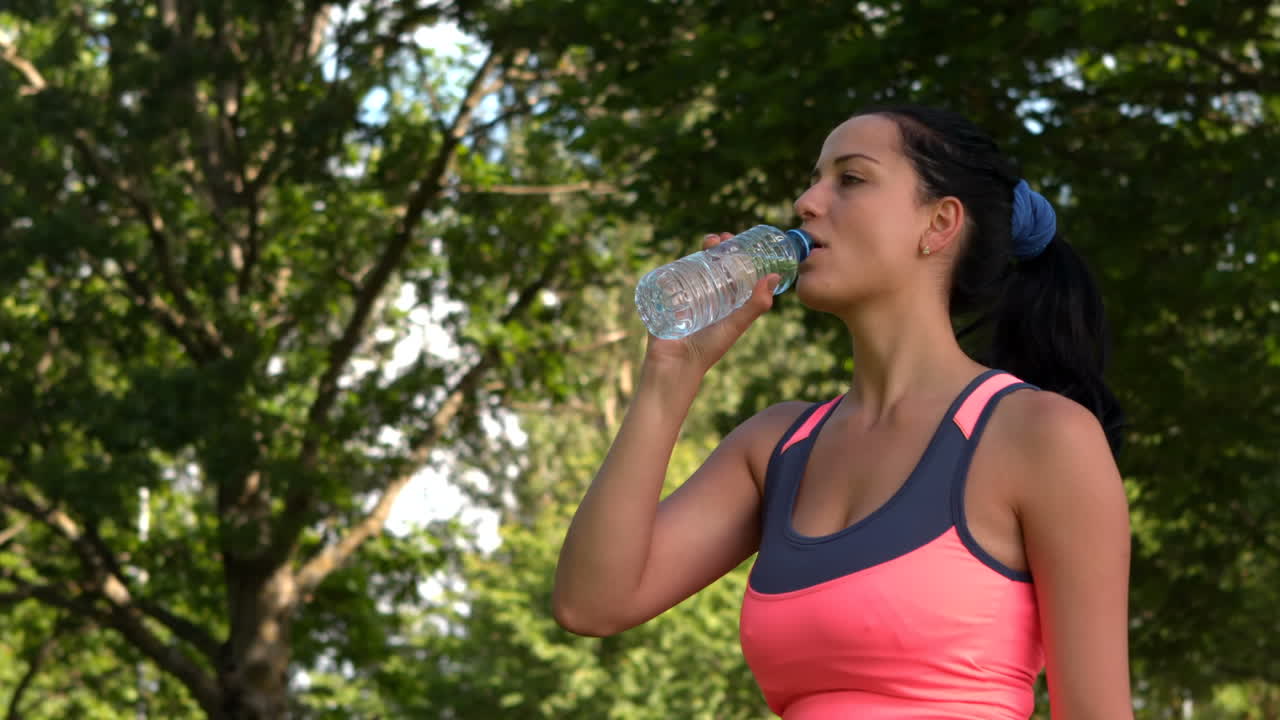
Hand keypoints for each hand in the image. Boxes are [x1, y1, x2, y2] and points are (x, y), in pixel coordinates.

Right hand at [643, 232, 780, 375]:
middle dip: (713, 250)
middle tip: (718, 239)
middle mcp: (703, 299)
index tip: (734, 241)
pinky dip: (673, 265)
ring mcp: (683, 298)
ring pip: (690, 269)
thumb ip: (755, 305)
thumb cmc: (708, 349)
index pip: (728, 273)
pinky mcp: (664, 300)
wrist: (674, 366)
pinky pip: (668, 279)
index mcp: (721, 303)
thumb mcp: (735, 324)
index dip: (732, 256)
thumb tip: (773, 276)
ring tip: (706, 242)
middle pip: (708, 267)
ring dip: (697, 252)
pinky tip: (681, 254)